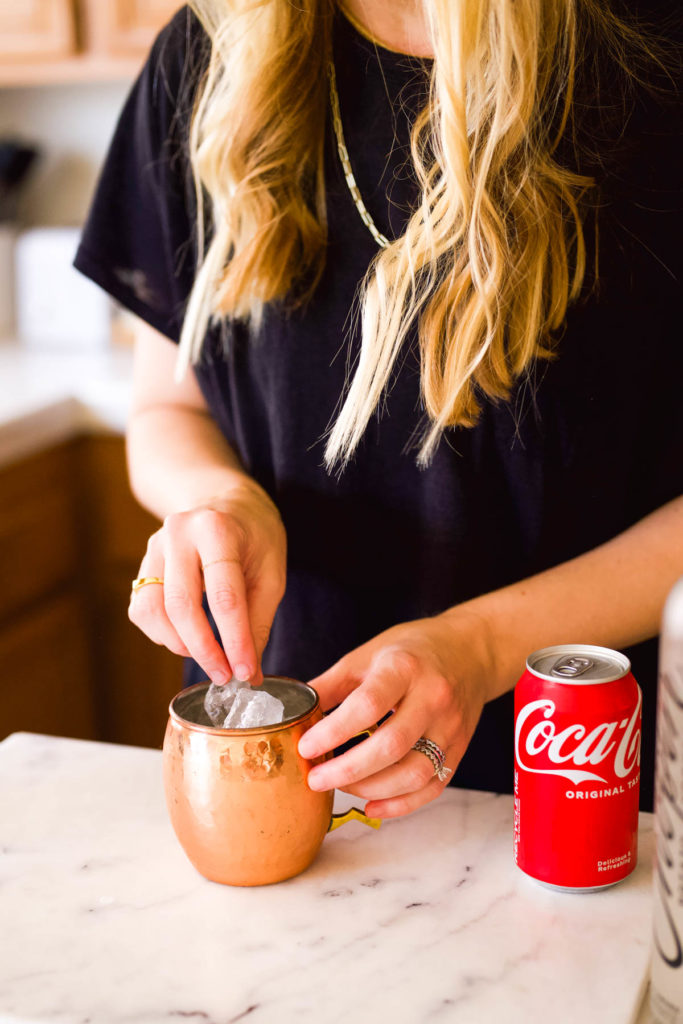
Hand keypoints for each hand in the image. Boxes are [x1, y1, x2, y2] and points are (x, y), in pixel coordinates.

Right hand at [128, 479, 285, 684]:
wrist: (226, 501)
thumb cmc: (255, 536)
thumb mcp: (272, 571)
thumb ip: (258, 621)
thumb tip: (249, 673)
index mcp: (218, 530)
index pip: (224, 597)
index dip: (234, 641)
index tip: (246, 673)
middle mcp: (179, 533)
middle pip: (181, 606)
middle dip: (204, 650)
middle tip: (225, 676)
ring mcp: (155, 546)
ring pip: (152, 610)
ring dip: (179, 644)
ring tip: (208, 656)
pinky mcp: (143, 563)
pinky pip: (141, 609)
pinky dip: (161, 633)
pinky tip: (187, 637)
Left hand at [297, 611, 494, 818]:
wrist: (471, 651)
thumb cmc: (413, 650)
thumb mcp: (368, 654)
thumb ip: (332, 685)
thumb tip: (295, 715)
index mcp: (404, 668)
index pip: (368, 705)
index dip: (333, 732)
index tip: (306, 747)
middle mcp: (433, 697)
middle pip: (391, 745)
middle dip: (347, 770)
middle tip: (315, 779)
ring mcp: (450, 726)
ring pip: (414, 773)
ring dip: (371, 788)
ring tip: (340, 786)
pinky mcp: (460, 748)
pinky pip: (433, 786)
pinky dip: (401, 803)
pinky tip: (372, 804)